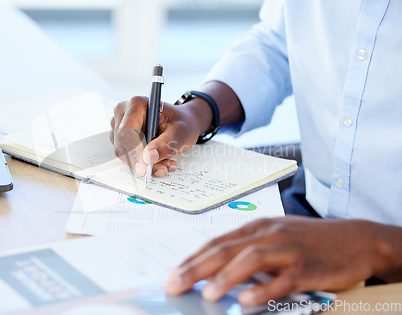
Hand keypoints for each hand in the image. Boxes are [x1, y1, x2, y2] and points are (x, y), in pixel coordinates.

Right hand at [110, 96, 208, 176]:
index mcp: (137, 104)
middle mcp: (123, 112)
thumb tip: (148, 158)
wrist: (182, 122)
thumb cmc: (181, 123)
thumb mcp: (180, 133)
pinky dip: (143, 163)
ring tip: (166, 161)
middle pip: (122, 145)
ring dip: (145, 163)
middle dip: (142, 161)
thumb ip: (165, 144)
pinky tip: (159, 160)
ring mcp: (119, 125)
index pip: (126, 132)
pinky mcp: (120, 137)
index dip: (133, 152)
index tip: (144, 169)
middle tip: (164, 168)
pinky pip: (127, 156)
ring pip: (124, 153)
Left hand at [165, 217, 398, 304]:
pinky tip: (248, 300)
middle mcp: (269, 234)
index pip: (217, 242)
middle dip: (196, 268)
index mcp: (257, 227)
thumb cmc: (310, 239)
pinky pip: (284, 279)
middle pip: (226, 250)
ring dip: (226, 277)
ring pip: (251, 260)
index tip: (173, 274)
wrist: (355, 238)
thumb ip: (248, 249)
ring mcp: (289, 250)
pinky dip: (264, 289)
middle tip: (175, 285)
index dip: (192, 258)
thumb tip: (216, 271)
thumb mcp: (275, 236)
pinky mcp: (309, 267)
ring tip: (207, 295)